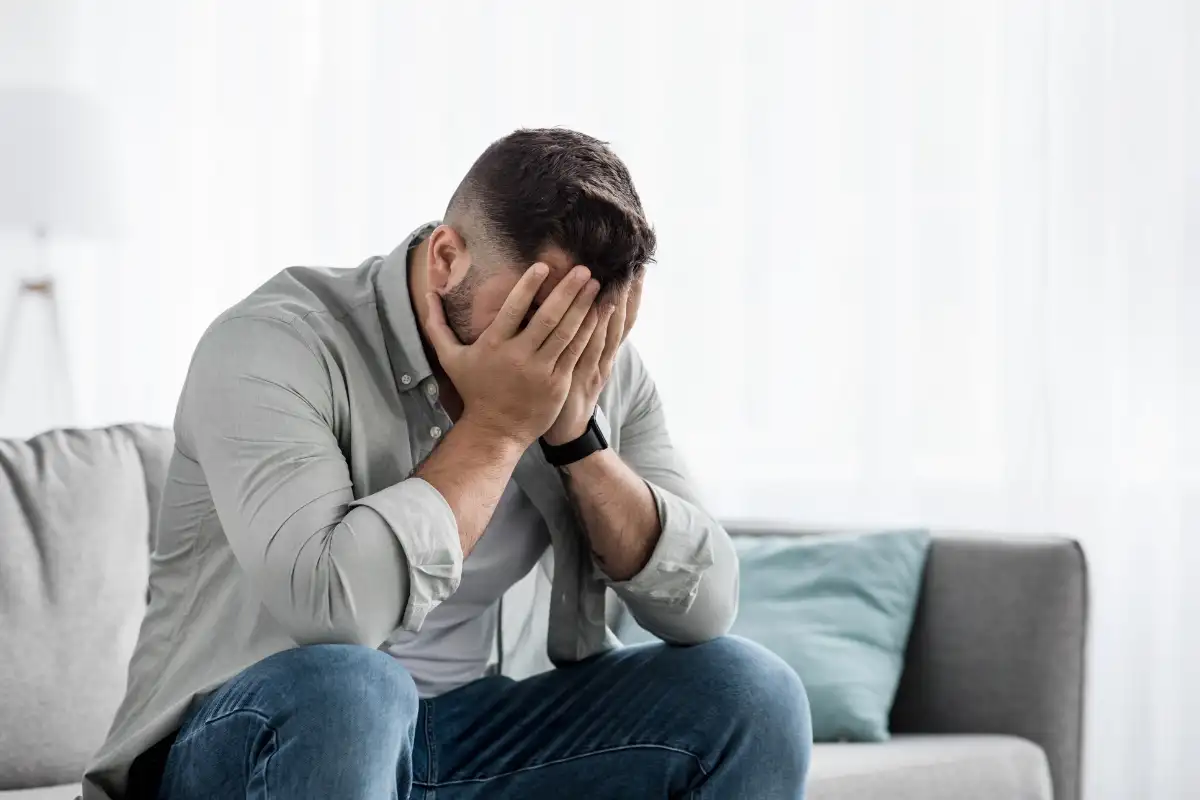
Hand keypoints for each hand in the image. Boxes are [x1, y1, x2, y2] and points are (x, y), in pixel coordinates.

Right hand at [425, 264, 601, 446]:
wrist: (496, 430)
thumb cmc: (474, 390)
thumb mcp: (450, 358)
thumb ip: (436, 324)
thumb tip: (427, 292)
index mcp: (494, 346)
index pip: (512, 309)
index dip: (528, 286)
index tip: (542, 266)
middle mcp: (519, 357)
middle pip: (548, 318)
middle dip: (567, 291)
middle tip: (583, 269)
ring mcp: (541, 371)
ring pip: (566, 333)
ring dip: (583, 307)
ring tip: (596, 285)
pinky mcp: (557, 383)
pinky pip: (575, 352)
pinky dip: (588, 331)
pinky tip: (598, 314)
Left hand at [542, 270, 643, 445]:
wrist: (566, 433)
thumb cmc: (567, 395)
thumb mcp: (579, 366)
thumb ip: (583, 341)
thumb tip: (585, 312)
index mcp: (605, 355)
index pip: (623, 320)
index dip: (632, 296)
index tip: (637, 270)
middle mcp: (604, 359)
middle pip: (621, 322)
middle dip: (627, 294)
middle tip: (633, 266)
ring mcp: (594, 368)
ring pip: (608, 332)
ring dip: (614, 305)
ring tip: (618, 278)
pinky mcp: (579, 377)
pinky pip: (590, 349)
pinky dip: (595, 328)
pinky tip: (597, 309)